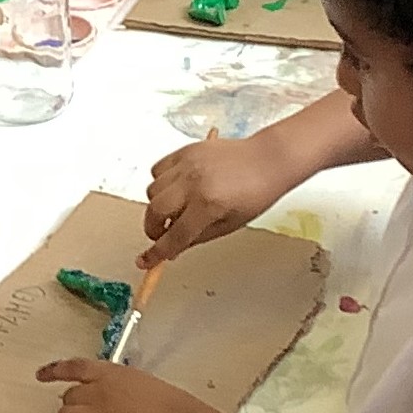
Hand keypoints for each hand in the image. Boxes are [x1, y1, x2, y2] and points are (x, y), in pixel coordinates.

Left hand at [38, 358, 225, 412]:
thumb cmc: (178, 408)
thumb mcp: (146, 385)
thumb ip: (123, 388)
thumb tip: (115, 397)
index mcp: (112, 373)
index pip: (74, 367)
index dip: (54, 371)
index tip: (41, 376)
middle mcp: (98, 392)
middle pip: (68, 398)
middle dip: (72, 407)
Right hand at [138, 134, 305, 268]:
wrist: (267, 159)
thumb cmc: (256, 193)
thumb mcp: (230, 225)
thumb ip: (197, 237)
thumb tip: (173, 249)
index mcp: (208, 206)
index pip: (173, 237)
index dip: (156, 253)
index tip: (144, 261)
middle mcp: (193, 184)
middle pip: (154, 212)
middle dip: (153, 229)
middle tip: (163, 234)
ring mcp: (187, 165)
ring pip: (152, 190)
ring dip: (158, 205)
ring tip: (175, 209)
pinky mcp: (185, 151)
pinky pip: (158, 170)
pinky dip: (161, 183)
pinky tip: (176, 188)